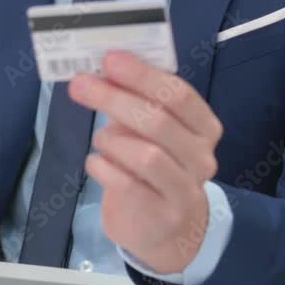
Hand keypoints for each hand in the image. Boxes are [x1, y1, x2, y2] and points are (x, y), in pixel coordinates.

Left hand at [68, 51, 222, 273]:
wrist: (164, 226)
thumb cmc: (153, 161)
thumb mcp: (149, 126)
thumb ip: (133, 97)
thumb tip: (101, 67)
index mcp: (204, 126)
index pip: (179, 94)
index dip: (143, 74)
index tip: (109, 59)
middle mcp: (202, 157)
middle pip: (159, 120)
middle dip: (115, 98)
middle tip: (80, 84)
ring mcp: (186, 190)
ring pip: (147, 155)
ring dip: (112, 140)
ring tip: (100, 139)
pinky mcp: (163, 216)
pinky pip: (128, 185)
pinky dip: (104, 167)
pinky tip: (96, 162)